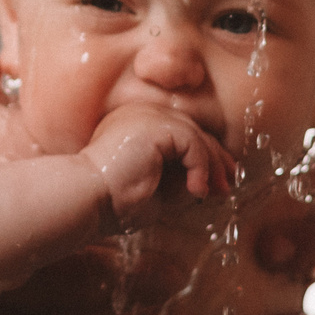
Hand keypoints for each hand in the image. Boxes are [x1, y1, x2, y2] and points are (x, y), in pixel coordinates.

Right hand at [82, 104, 235, 227]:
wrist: (86, 198)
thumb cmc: (113, 201)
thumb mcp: (156, 190)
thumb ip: (180, 180)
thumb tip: (210, 181)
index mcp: (137, 126)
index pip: (181, 135)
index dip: (205, 158)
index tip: (218, 183)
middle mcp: (142, 113)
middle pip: (194, 131)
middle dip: (217, 160)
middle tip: (227, 188)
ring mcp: (148, 115)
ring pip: (197, 136)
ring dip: (212, 166)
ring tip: (216, 193)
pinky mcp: (155, 125)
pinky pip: (192, 142)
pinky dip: (201, 167)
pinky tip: (196, 191)